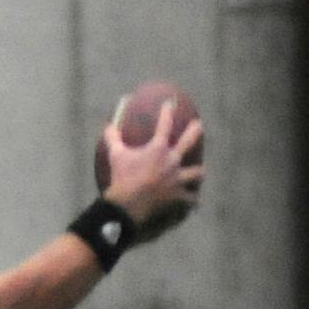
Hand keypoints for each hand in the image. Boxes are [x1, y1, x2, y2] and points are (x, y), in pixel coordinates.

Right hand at [100, 102, 204, 237]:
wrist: (128, 205)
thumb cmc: (122, 178)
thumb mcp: (116, 156)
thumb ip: (113, 138)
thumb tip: (108, 125)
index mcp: (158, 149)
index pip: (164, 124)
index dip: (167, 112)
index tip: (170, 103)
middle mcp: (172, 161)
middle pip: (188, 142)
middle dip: (195, 131)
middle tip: (199, 125)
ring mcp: (177, 179)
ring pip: (196, 173)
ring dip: (199, 172)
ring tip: (200, 172)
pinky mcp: (178, 196)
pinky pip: (190, 198)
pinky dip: (193, 200)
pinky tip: (197, 202)